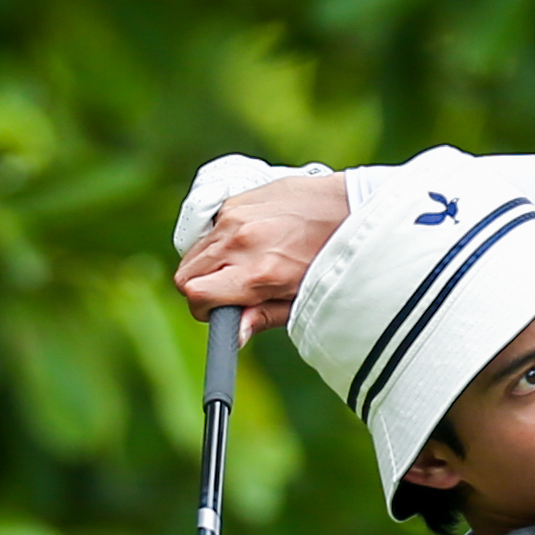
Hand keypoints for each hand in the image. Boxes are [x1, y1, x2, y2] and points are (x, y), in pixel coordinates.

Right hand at [172, 173, 350, 339]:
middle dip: (202, 288)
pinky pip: (210, 228)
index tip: (219, 311)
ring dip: (210, 263)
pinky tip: (252, 240)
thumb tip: (234, 334)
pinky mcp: (235, 200)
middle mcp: (240, 242)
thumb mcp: (303, 298)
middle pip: (186, 274)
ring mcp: (234, 217)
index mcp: (258, 273)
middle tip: (230, 292)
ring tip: (245, 265)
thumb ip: (264, 316)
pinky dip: (221, 240)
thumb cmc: (331, 260)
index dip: (203, 308)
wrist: (348, 208)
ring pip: (195, 250)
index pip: (196, 294)